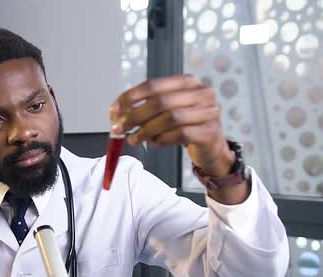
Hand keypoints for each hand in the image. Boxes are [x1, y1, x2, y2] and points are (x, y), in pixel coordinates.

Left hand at [109, 74, 232, 175]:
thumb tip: (116, 116)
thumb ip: (144, 110)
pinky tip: (153, 143)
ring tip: (134, 139)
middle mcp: (200, 93)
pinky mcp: (209, 132)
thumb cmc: (184, 125)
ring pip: (170, 118)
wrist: (210, 146)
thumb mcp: (165, 112)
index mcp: (186, 82)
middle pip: (160, 102)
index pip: (153, 85)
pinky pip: (180, 134)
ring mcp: (208, 112)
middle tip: (119, 128)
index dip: (130, 97)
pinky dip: (162, 140)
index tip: (114, 111)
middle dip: (134, 116)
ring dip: (146, 131)